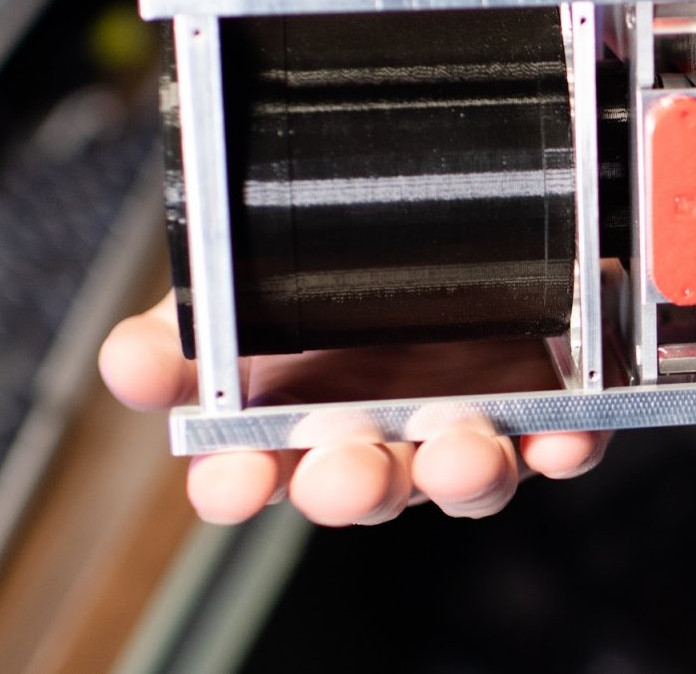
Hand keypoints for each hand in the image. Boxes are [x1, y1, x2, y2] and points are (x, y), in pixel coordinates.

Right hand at [100, 296, 608, 524]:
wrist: (437, 212)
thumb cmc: (322, 273)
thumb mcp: (232, 284)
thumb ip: (182, 329)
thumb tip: (126, 366)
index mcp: (289, 419)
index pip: (250, 472)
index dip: (238, 484)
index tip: (231, 482)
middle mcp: (377, 432)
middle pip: (364, 482)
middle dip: (353, 484)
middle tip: (344, 472)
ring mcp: (464, 421)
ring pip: (465, 470)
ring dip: (461, 470)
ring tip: (456, 452)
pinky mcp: (548, 403)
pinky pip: (566, 437)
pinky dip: (569, 441)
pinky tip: (565, 436)